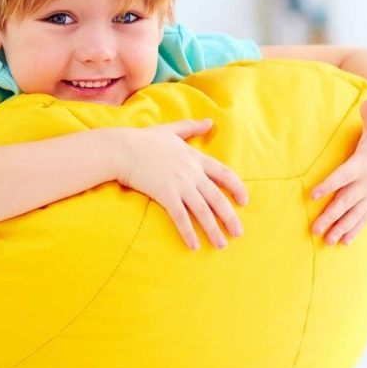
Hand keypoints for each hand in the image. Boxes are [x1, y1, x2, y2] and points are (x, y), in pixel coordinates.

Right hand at [114, 119, 247, 250]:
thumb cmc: (143, 139)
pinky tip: (194, 246)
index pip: (224, 174)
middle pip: (217, 198)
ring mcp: (180, 184)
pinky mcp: (165, 195)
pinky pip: (181, 217)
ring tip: (221, 244)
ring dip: (213, 230)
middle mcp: (191, 173)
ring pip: (203, 211)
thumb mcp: (171, 130)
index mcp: (195, 158)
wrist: (122, 149)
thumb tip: (210, 121)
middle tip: (238, 232)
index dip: (237, 188)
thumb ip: (191, 127)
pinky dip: (189, 233)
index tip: (244, 201)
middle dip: (230, 217)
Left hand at [311, 99, 366, 245]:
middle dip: (330, 216)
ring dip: (341, 228)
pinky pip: (365, 216)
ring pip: (355, 214)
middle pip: (346, 201)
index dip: (328, 185)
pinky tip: (345, 242)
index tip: (312, 194)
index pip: (342, 176)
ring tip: (328, 241)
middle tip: (314, 229)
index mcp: (362, 163)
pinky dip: (356, 229)